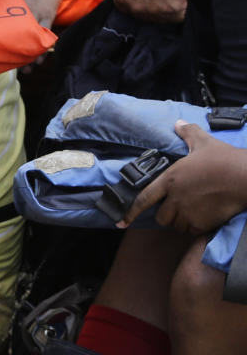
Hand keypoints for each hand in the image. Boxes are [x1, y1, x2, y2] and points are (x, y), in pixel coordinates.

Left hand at [113, 0, 188, 23]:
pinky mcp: (173, 9)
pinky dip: (180, 8)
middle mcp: (135, 9)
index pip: (128, 9)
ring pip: (162, 18)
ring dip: (167, 8)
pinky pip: (178, 17)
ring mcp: (154, 11)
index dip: (138, 2)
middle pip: (144, 15)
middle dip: (152, 6)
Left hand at [123, 120, 246, 233]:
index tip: (121, 222)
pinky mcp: (203, 223)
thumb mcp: (203, 142)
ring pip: (176, 225)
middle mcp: (175, 197)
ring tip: (192, 212)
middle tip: (178, 208)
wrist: (245, 177)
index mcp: (170, 179)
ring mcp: (188, 211)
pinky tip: (203, 218)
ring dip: (181, 222)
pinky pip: (192, 231)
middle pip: (160, 217)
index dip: (131, 212)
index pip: (144, 198)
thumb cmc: (224, 159)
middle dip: (167, 214)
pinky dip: (195, 227)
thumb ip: (187, 133)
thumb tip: (179, 123)